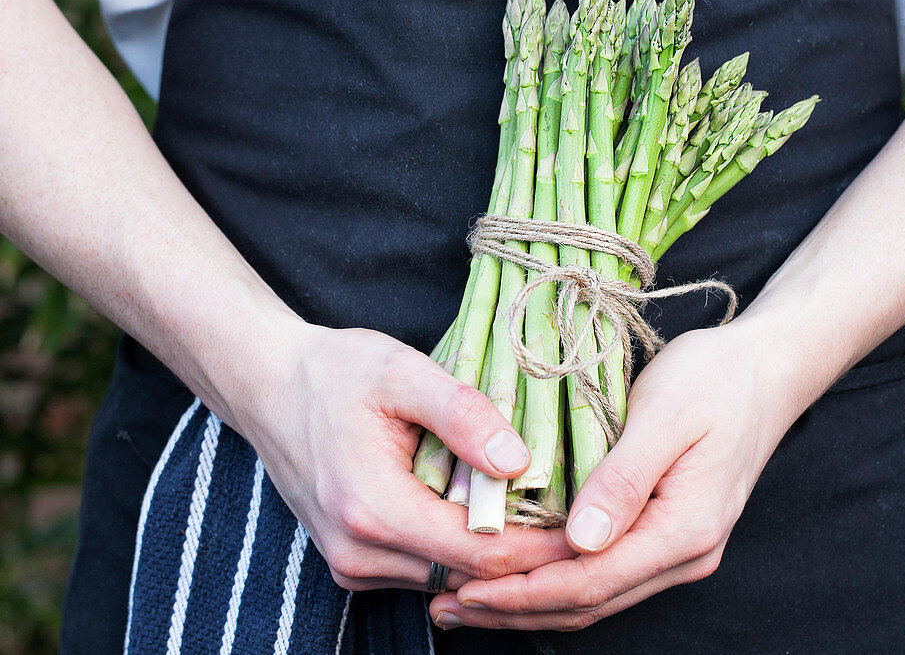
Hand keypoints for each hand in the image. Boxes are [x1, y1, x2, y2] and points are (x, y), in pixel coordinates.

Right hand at [231, 322, 574, 591]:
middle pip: (471, 577)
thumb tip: (519, 462)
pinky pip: (426, 569)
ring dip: (498, 554)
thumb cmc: (335, 372)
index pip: (481, 554)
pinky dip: (463, 549)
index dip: (543, 545)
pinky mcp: (353, 561)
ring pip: (450, 580)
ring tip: (546, 514)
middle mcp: (359, 553)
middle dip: (529, 555)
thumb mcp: (401, 371)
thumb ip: (462, 414)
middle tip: (580, 519)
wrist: (268, 385)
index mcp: (373, 510)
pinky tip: (492, 513)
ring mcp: (353, 564)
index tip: (588, 521)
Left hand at [428, 322, 805, 628]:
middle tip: (447, 607)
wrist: (767, 369)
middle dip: (515, 609)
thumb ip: (624, 480)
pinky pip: (605, 573)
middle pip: (589, 602)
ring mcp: (679, 549)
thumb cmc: (716, 380)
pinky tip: (517, 573)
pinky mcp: (667, 533)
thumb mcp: (666, 416)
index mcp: (685, 529)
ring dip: (530, 603)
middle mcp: (685, 553)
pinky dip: (555, 581)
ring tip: (466, 601)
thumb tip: (580, 542)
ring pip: (595, 595)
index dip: (525, 593)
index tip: (467, 590)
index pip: (592, 582)